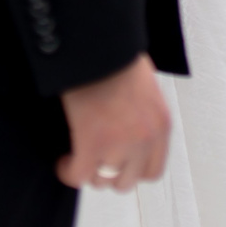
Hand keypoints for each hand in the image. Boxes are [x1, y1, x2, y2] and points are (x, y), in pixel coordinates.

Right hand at [57, 54, 169, 191]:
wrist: (99, 45)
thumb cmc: (118, 56)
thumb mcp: (145, 89)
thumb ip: (143, 117)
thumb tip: (128, 130)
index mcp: (161, 124)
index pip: (152, 170)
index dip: (130, 169)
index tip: (117, 162)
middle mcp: (145, 138)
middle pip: (127, 180)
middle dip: (109, 172)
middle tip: (95, 159)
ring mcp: (121, 144)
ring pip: (102, 180)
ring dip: (89, 171)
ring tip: (78, 156)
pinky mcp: (92, 144)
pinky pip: (79, 175)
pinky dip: (69, 172)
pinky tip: (64, 161)